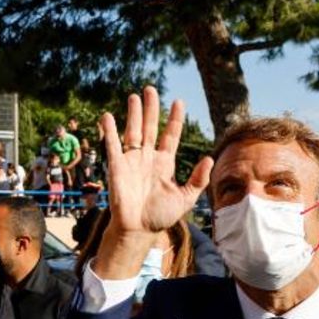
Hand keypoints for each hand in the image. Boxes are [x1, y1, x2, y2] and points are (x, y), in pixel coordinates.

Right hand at [91, 86, 211, 278]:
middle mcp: (147, 158)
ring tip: (134, 96)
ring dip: (133, 114)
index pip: (170, 135)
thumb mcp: (186, 198)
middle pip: (150, 127)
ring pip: (133, 131)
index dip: (174, 119)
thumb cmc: (161, 216)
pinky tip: (108, 116)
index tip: (179, 102)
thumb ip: (198, 179)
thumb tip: (210, 158)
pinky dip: (109, 130)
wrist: (138, 230)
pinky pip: (113, 145)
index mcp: (164, 163)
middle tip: (150, 89)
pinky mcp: (116, 166)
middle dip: (151, 108)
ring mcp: (131, 160)